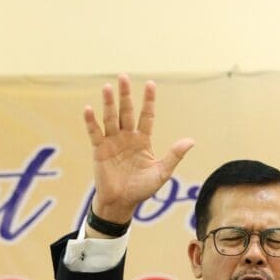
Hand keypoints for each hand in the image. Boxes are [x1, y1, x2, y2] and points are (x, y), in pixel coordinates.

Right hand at [83, 74, 194, 224]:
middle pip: (126, 112)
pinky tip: (88, 109)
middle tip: (123, 76)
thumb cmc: (142, 189)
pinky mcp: (99, 150)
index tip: (150, 83)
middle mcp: (127, 137)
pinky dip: (91, 122)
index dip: (148, 101)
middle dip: (125, 95)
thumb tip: (191, 141)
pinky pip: (95, 133)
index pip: (146, 116)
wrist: (122, 203)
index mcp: (142, 140)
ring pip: (110, 118)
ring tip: (108, 87)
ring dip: (109, 103)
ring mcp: (112, 142)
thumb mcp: (162, 173)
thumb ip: (174, 156)